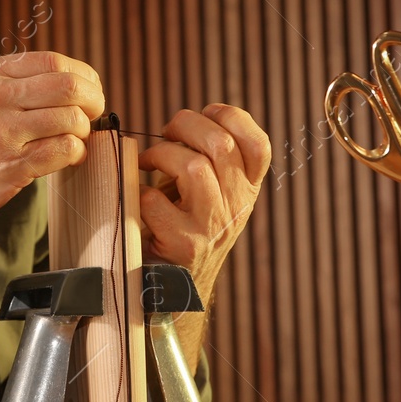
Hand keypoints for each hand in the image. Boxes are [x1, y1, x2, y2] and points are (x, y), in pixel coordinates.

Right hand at [0, 51, 104, 233]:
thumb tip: (52, 82)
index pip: (51, 60)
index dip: (82, 74)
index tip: (88, 89)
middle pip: (69, 85)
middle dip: (94, 100)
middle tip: (95, 113)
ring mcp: (1, 131)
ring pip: (72, 118)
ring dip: (83, 131)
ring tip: (75, 140)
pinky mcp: (9, 166)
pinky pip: (64, 151)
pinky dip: (75, 154)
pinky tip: (67, 159)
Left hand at [137, 104, 270, 302]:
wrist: (175, 288)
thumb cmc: (183, 225)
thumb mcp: (212, 193)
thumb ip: (210, 160)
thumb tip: (182, 122)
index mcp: (248, 189)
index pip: (259, 146)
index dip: (232, 118)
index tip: (206, 113)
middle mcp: (238, 207)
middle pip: (221, 145)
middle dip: (186, 124)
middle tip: (166, 133)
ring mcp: (213, 227)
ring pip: (194, 167)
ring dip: (162, 155)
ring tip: (149, 162)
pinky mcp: (184, 246)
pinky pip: (157, 202)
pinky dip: (142, 192)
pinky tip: (141, 198)